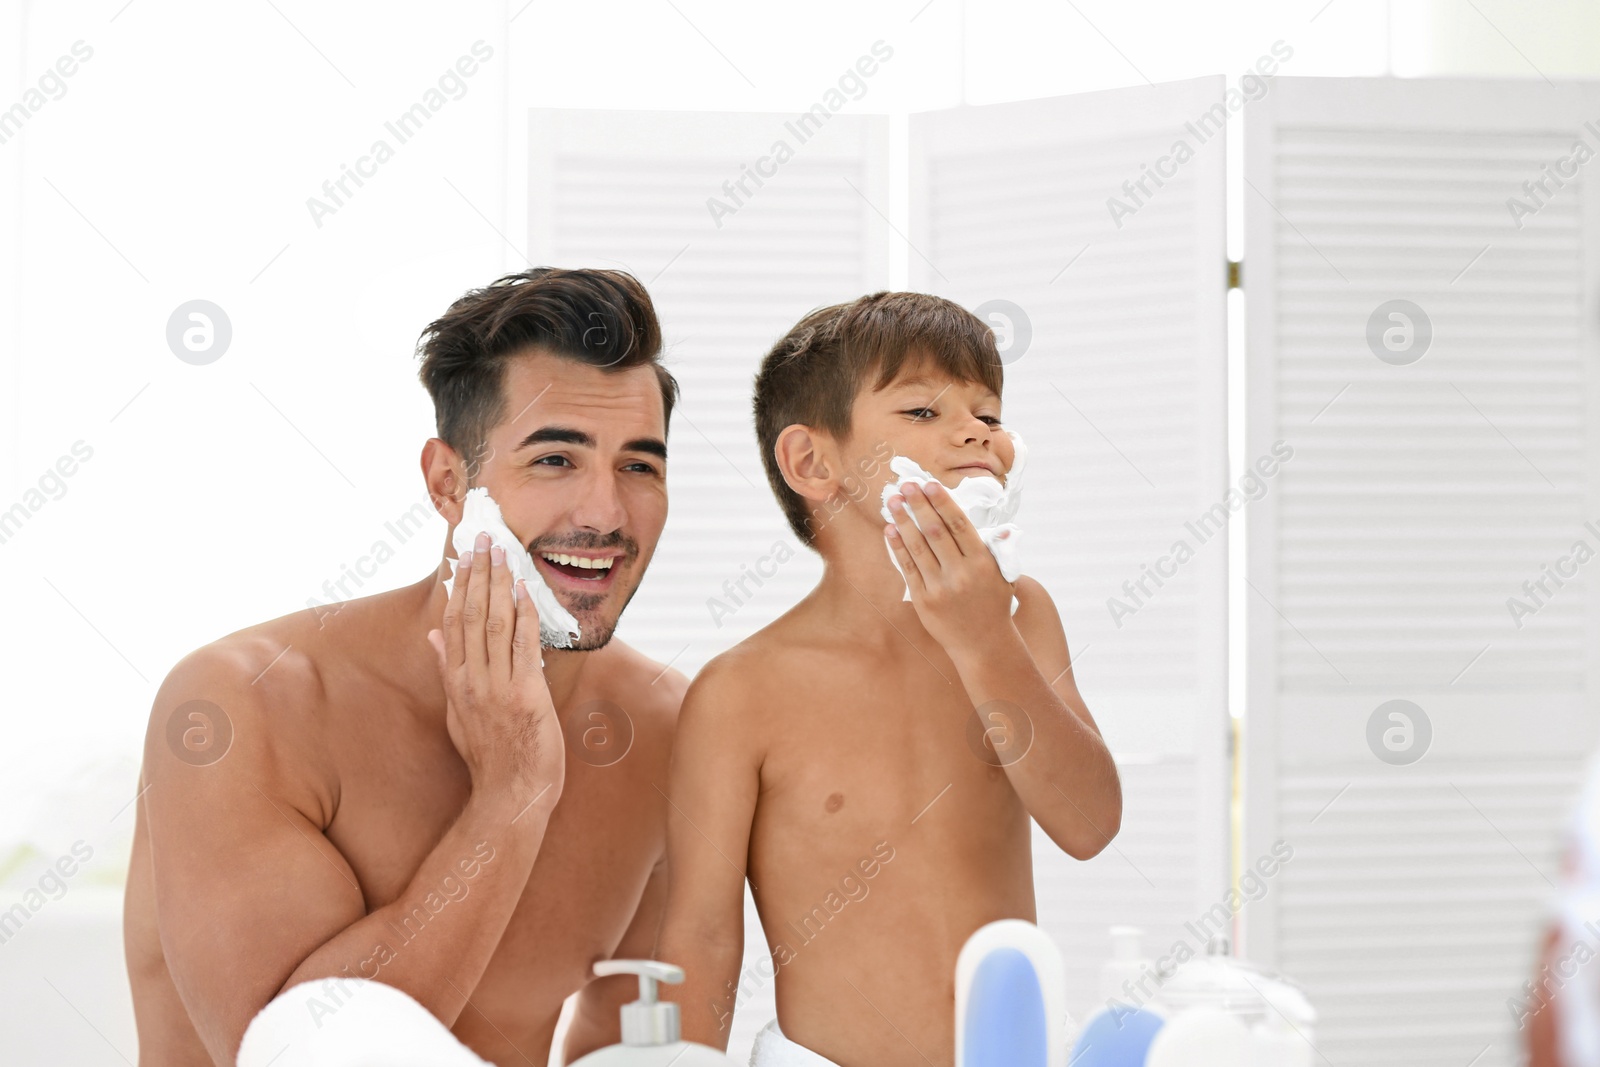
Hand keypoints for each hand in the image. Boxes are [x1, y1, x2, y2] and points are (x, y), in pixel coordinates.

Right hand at [427, 531, 564, 819]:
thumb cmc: (490, 757)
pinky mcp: (525, 695)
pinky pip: (523, 646)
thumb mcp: (458, 714)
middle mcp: (471, 681)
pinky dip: (524, 615)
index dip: (459, 585)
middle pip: (470, 615)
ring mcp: (497, 687)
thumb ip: (447, 671)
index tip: (465, 555)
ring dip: (499, 584)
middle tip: (484, 538)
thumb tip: (434, 635)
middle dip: (478, 573)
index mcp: (455, 682)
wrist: (510, 795)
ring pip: (494, 624)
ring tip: (503, 551)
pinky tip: (525, 591)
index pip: (453, 622)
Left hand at [884, 481, 1015, 660]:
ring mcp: (940, 588)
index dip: (942, 502)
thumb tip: (992, 523)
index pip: (958, 524)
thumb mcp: (1003, 574)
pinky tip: (890, 529)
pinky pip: (908, 568)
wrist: (983, 644)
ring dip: (903, 521)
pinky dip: (898, 547)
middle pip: (935, 531)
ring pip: (918, 547)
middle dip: (918, 505)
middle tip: (905, 485)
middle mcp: (961, 573)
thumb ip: (995, 547)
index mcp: (982, 562)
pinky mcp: (924, 600)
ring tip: (892, 502)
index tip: (929, 483)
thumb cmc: (993, 603)